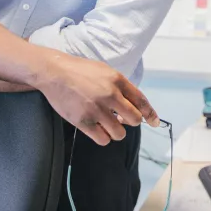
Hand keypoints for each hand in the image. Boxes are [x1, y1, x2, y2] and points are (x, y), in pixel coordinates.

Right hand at [36, 53, 158, 145]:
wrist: (55, 72)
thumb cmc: (80, 71)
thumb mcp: (104, 71)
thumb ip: (119, 86)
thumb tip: (132, 106)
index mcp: (117, 80)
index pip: (141, 100)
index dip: (150, 113)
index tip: (155, 122)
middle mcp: (110, 94)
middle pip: (134, 119)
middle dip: (131, 122)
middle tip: (121, 119)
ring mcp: (96, 109)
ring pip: (119, 133)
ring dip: (116, 131)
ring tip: (107, 123)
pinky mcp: (83, 121)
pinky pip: (103, 139)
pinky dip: (103, 137)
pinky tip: (97, 129)